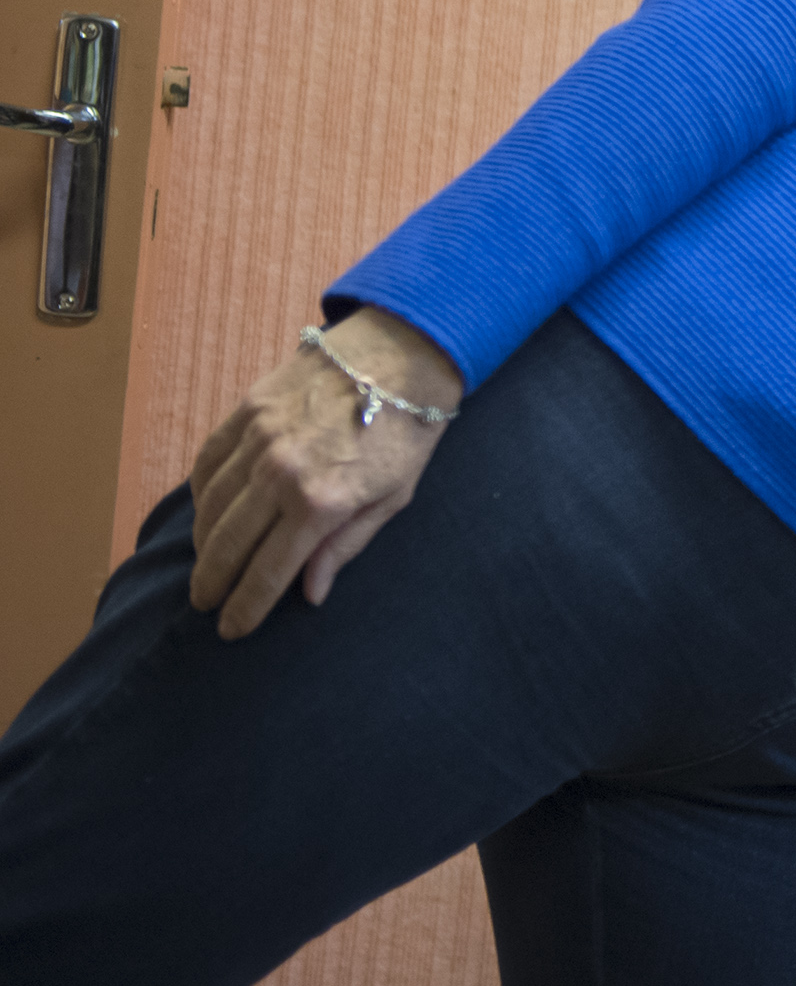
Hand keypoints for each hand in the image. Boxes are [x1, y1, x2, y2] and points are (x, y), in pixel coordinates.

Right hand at [187, 310, 465, 637]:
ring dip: (201, 543)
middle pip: (229, 544)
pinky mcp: (247, 410)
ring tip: (202, 566)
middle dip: (212, 582)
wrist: (401, 355)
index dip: (246, 606)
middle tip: (204, 603)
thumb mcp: (393, 498)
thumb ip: (345, 546)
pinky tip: (202, 512)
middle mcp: (280, 474)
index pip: (269, 571)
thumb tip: (309, 594)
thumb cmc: (406, 432)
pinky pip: (208, 461)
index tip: (231, 629)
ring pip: (210, 506)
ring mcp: (258, 439)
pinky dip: (199, 492)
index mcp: (321, 503)